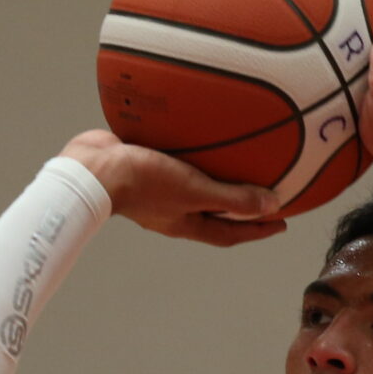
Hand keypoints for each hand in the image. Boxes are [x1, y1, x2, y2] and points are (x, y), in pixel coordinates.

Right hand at [62, 132, 285, 247]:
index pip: (231, 233)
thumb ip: (232, 199)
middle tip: (266, 196)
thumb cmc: (142, 183)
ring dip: (217, 182)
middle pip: (215, 213)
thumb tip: (272, 205)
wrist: (91, 169)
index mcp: (187, 223)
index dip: (258, 229)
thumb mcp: (194, 191)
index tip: (281, 223)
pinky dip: (193, 159)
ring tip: (237, 166)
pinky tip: (199, 140)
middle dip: (241, 208)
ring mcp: (158, 192)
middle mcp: (174, 211)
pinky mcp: (145, 168)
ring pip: (195, 189)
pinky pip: (177, 166)